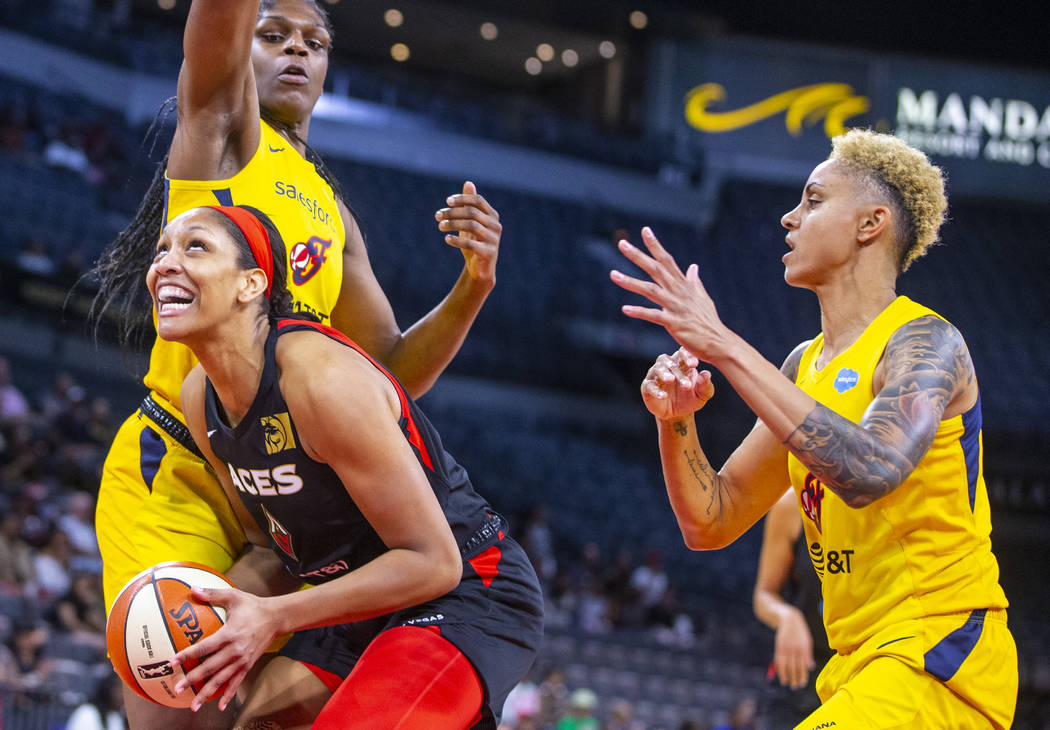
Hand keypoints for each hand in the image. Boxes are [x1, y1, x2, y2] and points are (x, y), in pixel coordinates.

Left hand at [170, 585, 277, 711]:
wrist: (276, 618)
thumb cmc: (253, 606)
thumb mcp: (234, 596)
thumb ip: (212, 594)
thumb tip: (192, 589)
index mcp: (229, 634)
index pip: (205, 647)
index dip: (188, 655)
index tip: (173, 661)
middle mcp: (235, 650)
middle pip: (211, 668)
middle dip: (193, 679)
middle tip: (178, 688)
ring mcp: (242, 660)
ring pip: (222, 680)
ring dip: (207, 693)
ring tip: (193, 706)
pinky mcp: (248, 665)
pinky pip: (236, 682)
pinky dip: (229, 695)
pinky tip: (220, 707)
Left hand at [435, 181, 500, 283]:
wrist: (480, 268)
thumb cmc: (475, 242)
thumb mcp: (471, 222)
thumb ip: (469, 204)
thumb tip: (468, 183)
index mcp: (492, 216)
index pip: (478, 201)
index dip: (463, 199)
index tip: (447, 202)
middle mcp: (496, 226)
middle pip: (472, 212)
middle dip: (453, 212)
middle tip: (437, 216)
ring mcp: (493, 239)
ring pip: (471, 226)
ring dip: (452, 224)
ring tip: (440, 226)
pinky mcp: (488, 253)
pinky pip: (471, 244)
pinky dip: (457, 240)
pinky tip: (447, 239)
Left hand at [610, 227, 734, 364]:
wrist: (718, 342)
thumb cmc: (709, 321)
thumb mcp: (703, 297)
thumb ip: (695, 281)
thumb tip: (694, 266)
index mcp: (684, 285)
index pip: (667, 260)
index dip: (656, 246)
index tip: (645, 230)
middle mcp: (678, 292)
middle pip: (655, 269)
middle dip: (638, 256)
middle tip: (622, 243)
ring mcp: (675, 307)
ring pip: (649, 290)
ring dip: (630, 282)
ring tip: (613, 274)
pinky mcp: (673, 323)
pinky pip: (653, 315)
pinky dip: (639, 311)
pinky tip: (625, 308)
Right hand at [642, 348, 714, 419]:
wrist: (678, 414)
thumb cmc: (691, 399)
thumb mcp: (702, 395)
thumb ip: (705, 385)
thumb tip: (707, 374)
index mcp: (682, 363)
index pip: (683, 353)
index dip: (687, 356)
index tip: (694, 364)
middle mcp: (667, 366)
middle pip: (670, 362)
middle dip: (678, 372)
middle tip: (687, 385)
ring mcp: (655, 375)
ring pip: (657, 368)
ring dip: (664, 374)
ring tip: (671, 380)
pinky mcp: (647, 387)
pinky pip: (649, 385)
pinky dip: (655, 389)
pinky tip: (663, 396)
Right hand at [773, 607, 815, 689]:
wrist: (789, 619)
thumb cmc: (800, 632)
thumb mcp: (808, 641)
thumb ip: (808, 655)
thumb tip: (810, 668)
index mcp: (804, 648)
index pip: (804, 666)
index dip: (803, 676)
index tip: (802, 684)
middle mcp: (795, 649)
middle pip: (795, 667)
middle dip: (795, 678)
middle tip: (795, 687)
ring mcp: (786, 648)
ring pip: (786, 665)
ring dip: (786, 676)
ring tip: (787, 683)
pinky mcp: (779, 647)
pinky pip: (779, 660)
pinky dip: (779, 668)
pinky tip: (780, 675)